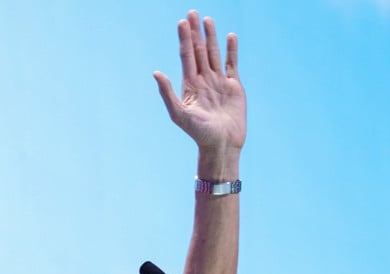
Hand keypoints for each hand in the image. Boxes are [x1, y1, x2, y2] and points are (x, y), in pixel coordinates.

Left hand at [154, 10, 245, 152]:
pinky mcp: (234, 86)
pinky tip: (230, 36)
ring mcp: (218, 82)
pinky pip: (231, 64)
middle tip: (192, 13)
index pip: (186, 56)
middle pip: (199, 51)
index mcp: (190, 85)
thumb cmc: (198, 133)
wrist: (221, 144)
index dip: (184, 39)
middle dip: (195, 32)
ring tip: (208, 20)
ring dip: (211, 37)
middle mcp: (203, 80)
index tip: (182, 22)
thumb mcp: (179, 114)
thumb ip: (167, 93)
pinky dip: (231, 50)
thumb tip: (156, 72)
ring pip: (214, 54)